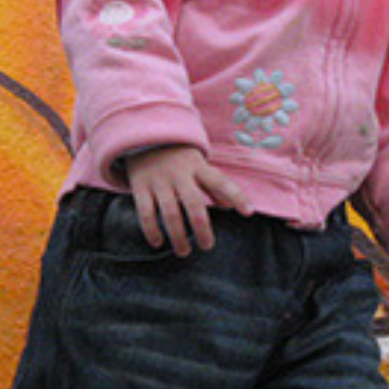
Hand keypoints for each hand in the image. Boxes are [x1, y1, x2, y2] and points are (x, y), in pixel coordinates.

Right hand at [124, 146, 254, 255]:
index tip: (248, 212)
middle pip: (194, 203)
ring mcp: (159, 180)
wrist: (144, 137)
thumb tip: (231, 207)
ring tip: (184, 252)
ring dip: (178, 235)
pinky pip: (146, 212)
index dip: (237, 196)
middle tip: (207, 246)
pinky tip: (158, 243)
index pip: (221, 182)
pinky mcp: (140, 186)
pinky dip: (152, 230)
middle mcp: (180, 174)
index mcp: (198, 167)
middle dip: (202, 228)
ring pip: (170, 212)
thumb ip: (214, 186)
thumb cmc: (178, 158)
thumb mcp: (199, 165)